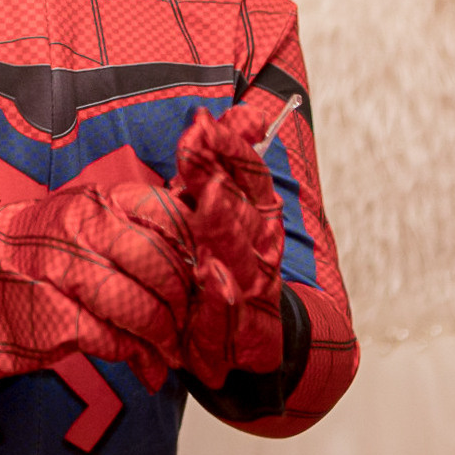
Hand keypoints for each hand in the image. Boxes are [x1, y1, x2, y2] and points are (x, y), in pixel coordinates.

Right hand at [0, 184, 197, 389]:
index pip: (168, 215)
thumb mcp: (71, 224)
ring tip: (170, 351)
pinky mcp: (52, 318)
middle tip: (193, 326)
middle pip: (162, 266)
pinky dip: (133, 355)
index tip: (208, 274)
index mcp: (92, 203)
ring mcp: (65, 273)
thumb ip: (123, 233)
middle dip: (185, 303)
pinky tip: (141, 363)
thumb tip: (186, 259)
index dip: (197, 249)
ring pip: (142, 306)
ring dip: (164, 337)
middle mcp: (82, 230)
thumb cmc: (20, 255)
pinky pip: (111, 339)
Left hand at [170, 109, 285, 385]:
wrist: (253, 341)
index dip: (230, 145)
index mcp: (259, 212)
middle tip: (194, 143)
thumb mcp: (224, 208)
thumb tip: (228, 114)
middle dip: (218, 171)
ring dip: (223, 223)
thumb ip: (225, 163)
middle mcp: (260, 243)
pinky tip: (209, 276)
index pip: (249, 171)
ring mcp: (251, 284)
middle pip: (242, 203)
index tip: (204, 122)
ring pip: (237, 250)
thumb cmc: (227, 262)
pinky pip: (227, 307)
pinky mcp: (240, 324)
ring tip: (207, 197)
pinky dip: (220, 295)